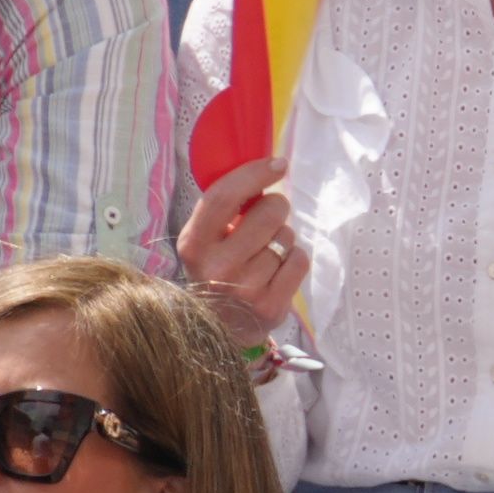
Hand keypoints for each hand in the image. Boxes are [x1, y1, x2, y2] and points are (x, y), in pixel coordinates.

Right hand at [173, 151, 303, 335]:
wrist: (220, 327)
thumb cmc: (216, 270)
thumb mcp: (206, 240)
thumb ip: (224, 210)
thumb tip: (265, 168)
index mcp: (193, 244)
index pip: (224, 197)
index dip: (253, 175)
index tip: (277, 164)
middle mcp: (216, 267)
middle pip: (269, 212)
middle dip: (275, 208)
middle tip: (266, 221)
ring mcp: (245, 289)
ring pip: (287, 237)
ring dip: (282, 239)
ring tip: (265, 254)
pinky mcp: (271, 307)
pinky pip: (300, 260)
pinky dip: (294, 259)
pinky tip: (277, 271)